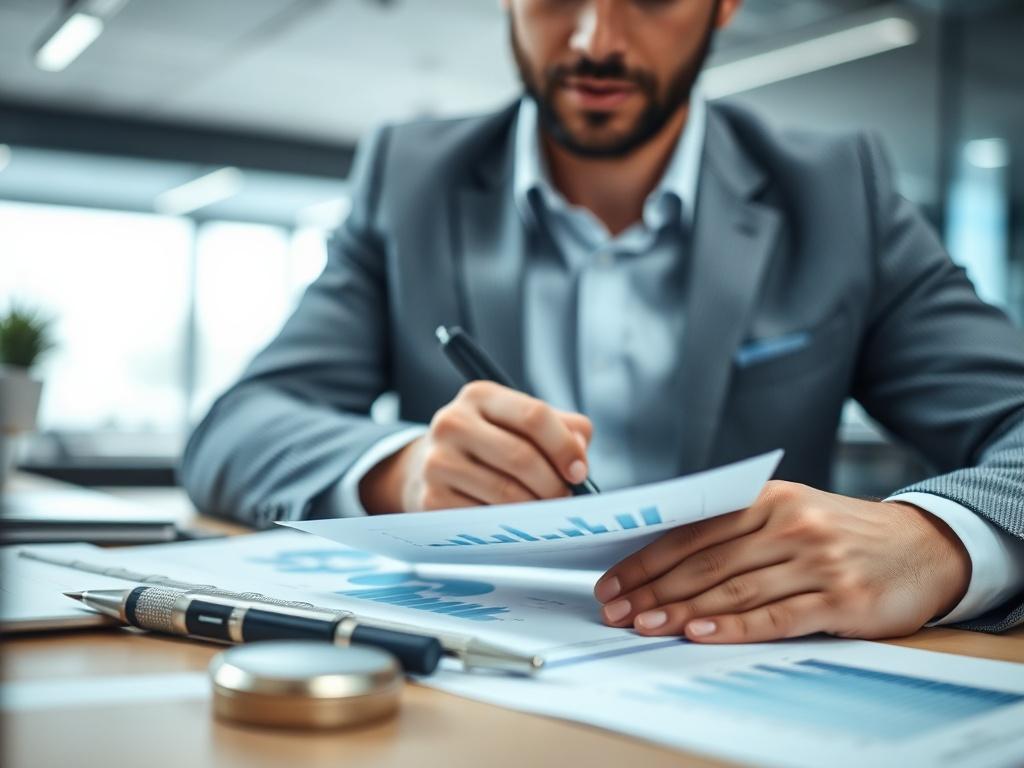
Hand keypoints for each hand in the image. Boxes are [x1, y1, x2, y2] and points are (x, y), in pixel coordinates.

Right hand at [360, 381, 591, 512]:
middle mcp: (452, 422)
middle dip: (553, 484)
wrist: (428, 468)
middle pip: (521, 457)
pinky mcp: (431, 499)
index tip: (579, 472)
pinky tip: (514, 521)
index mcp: (480, 395)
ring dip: (536, 509)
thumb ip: (564, 429)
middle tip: (565, 499)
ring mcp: (437, 461)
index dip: (564, 446)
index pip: (533, 416)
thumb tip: (579, 457)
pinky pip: (486, 519)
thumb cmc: (492, 444)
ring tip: (544, 511)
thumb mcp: (521, 422)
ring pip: (505, 492)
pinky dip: (509, 525)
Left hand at [593, 481, 970, 642]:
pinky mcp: (841, 598)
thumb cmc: (842, 533)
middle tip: (616, 611)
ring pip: (734, 589)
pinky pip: (777, 615)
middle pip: (705, 561)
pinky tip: (701, 634)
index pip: (692, 531)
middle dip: (652, 588)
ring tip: (644, 625)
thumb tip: (666, 558)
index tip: (612, 582)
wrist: (923, 546)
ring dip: (682, 610)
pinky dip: (735, 627)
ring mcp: (815, 560)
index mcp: (767, 499)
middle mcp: (788, 524)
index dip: (646, 560)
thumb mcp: (790, 512)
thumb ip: (737, 529)